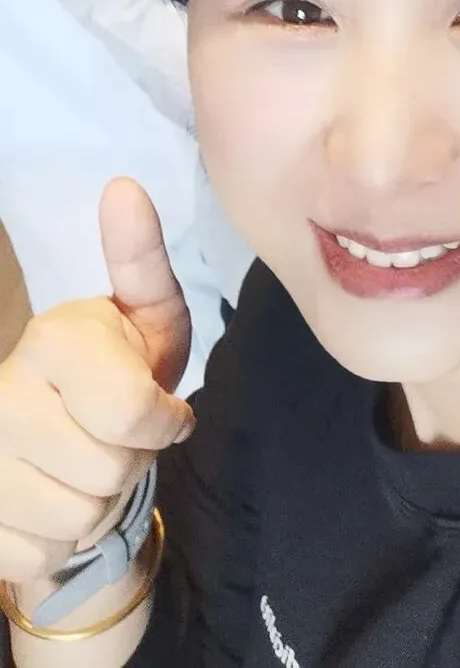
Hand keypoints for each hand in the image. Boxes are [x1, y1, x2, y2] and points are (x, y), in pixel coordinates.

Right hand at [0, 179, 192, 591]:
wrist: (69, 437)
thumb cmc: (121, 370)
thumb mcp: (149, 317)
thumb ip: (141, 259)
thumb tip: (124, 186)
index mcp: (51, 339)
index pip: (130, 414)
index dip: (162, 423)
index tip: (162, 411)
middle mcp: (3, 393)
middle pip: (108, 471)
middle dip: (131, 462)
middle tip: (118, 437)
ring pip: (76, 518)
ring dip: (99, 505)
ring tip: (88, 464)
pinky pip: (42, 554)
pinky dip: (62, 541)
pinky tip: (55, 498)